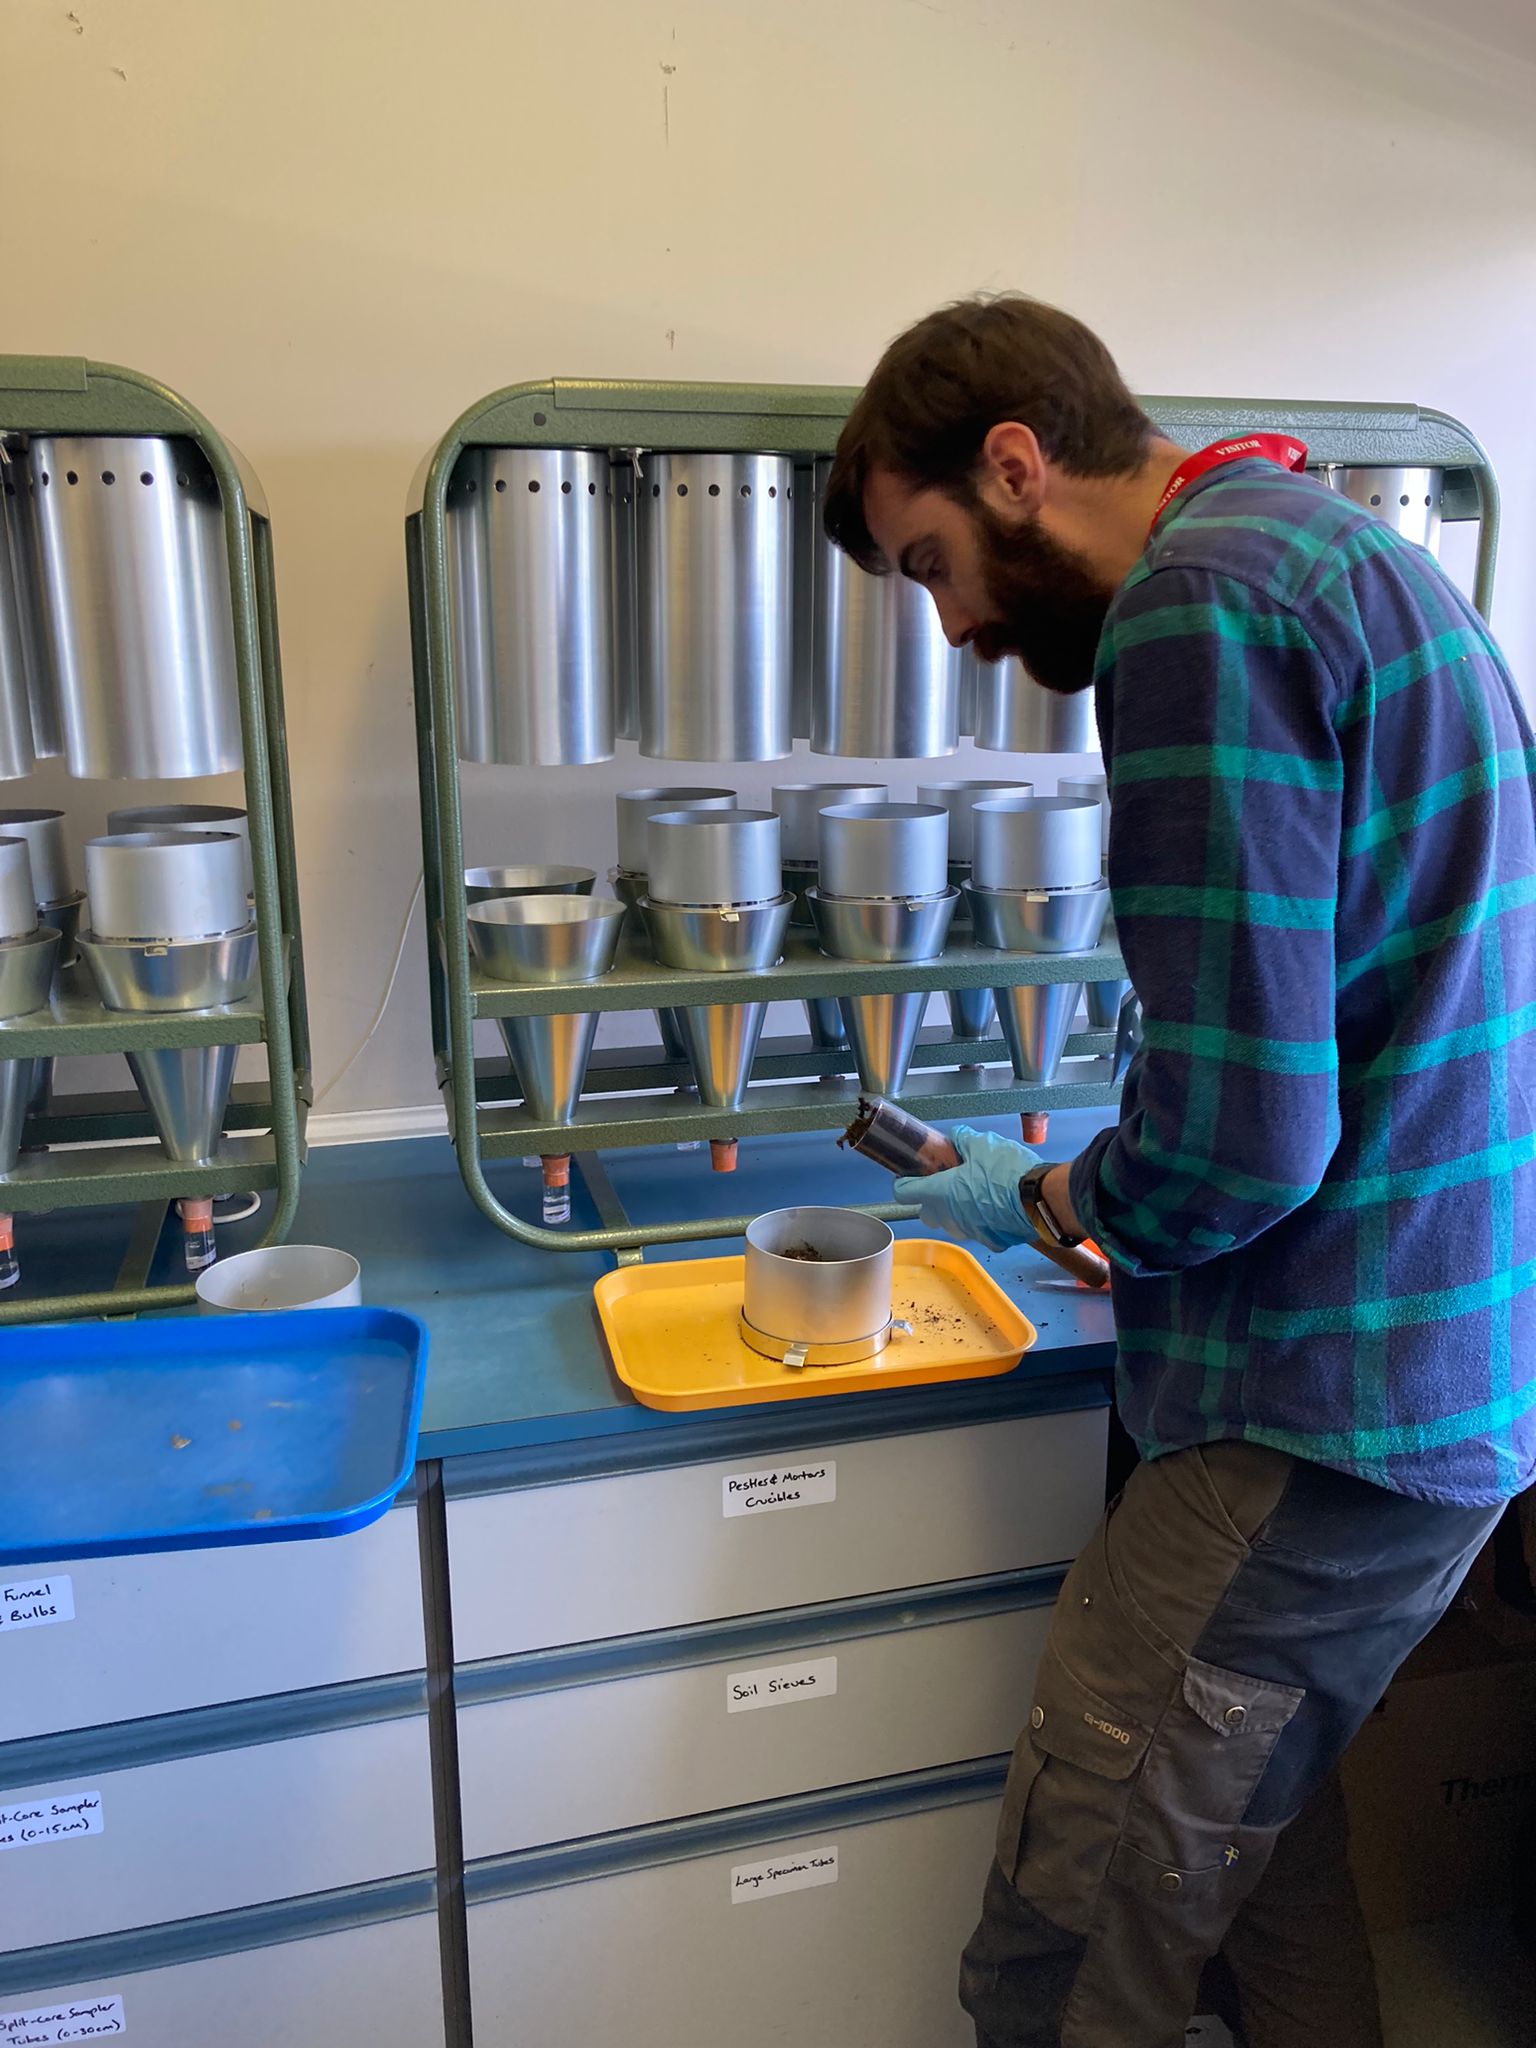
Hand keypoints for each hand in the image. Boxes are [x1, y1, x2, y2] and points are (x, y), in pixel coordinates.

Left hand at [893, 1126, 1040, 1253]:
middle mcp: (949, 1217)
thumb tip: (957, 1136)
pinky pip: (979, 1230)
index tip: (908, 1175)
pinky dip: (982, 1220)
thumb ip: (963, 1140)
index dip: (903, 1182)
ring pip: (952, 1223)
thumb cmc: (1007, 1170)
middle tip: (946, 1182)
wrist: (1040, 1199)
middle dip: (931, 1200)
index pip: (904, 1193)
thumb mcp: (983, 1144)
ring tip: (974, 1193)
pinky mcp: (990, 1241)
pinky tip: (996, 1206)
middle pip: (927, 1213)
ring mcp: (970, 1232)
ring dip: (956, 1210)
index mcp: (940, 1192)